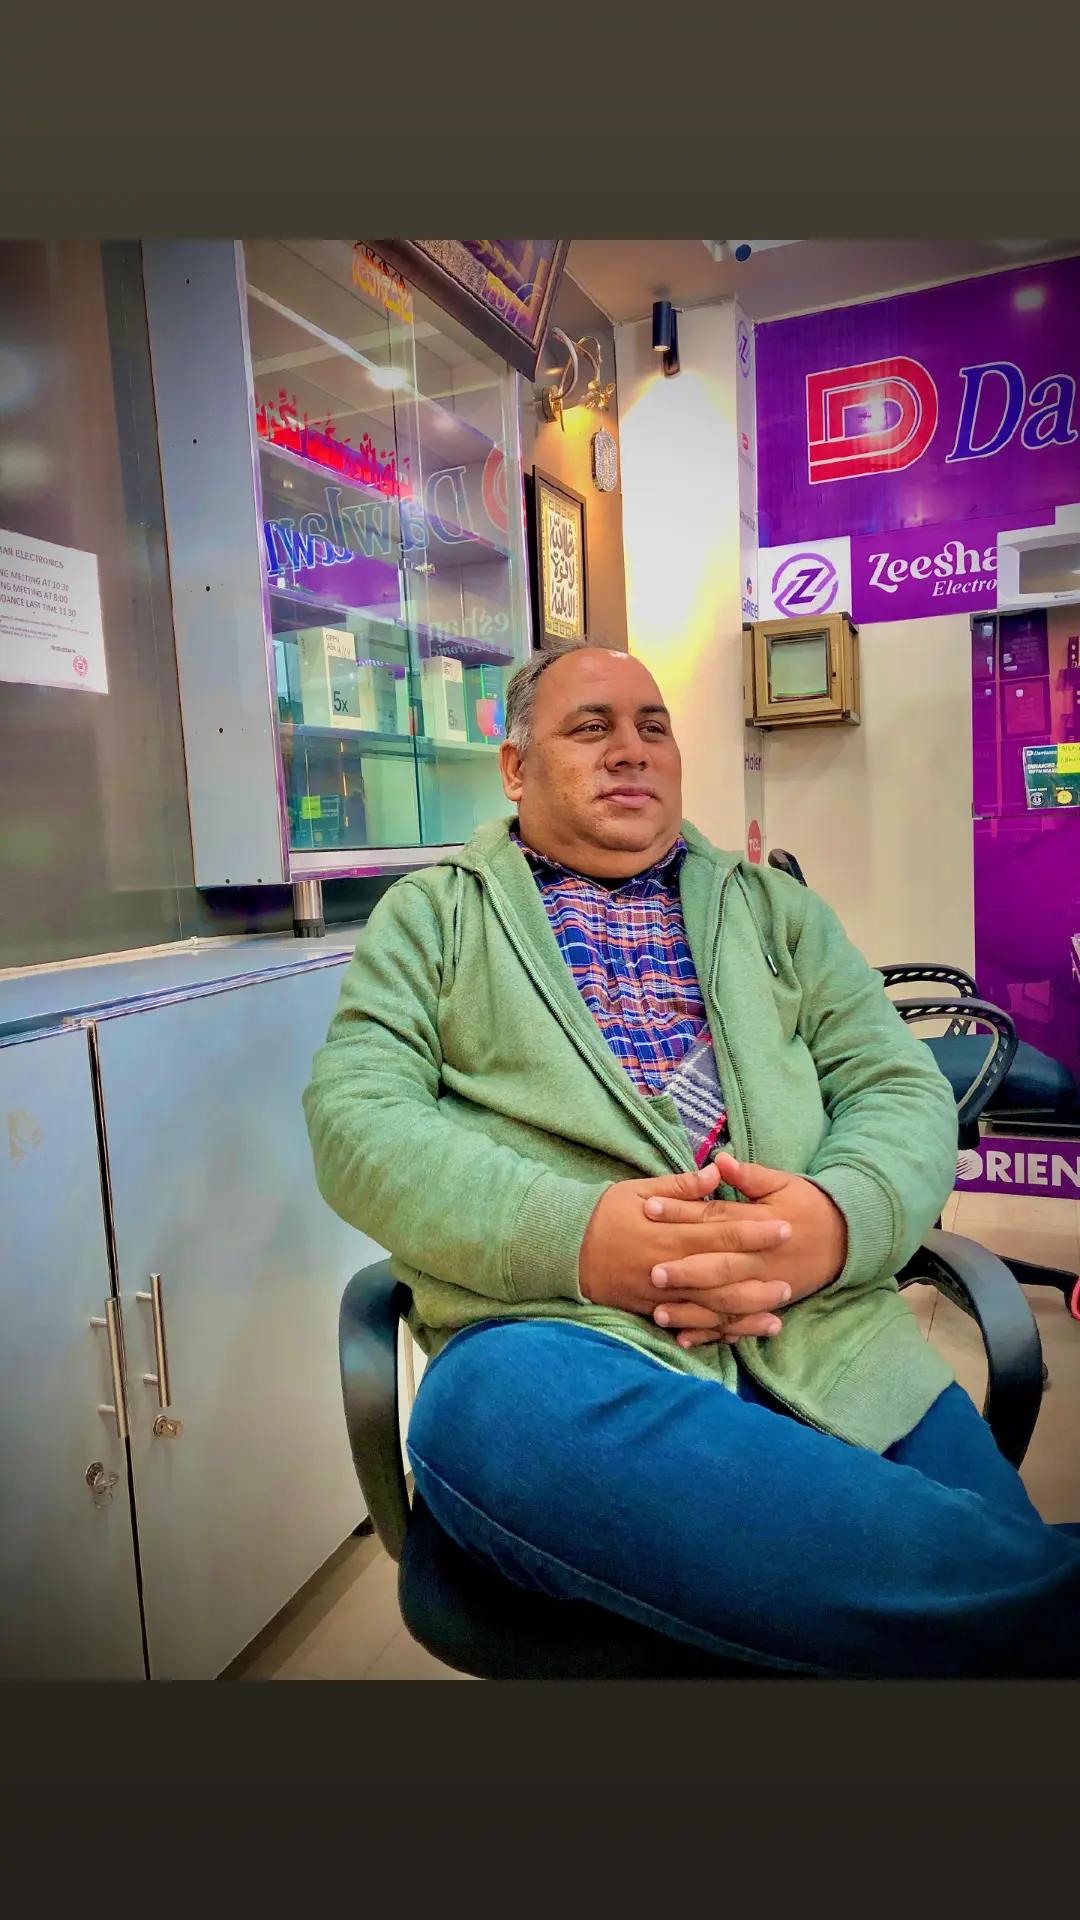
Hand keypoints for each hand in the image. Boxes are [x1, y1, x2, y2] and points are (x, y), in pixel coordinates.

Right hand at [578, 1161, 794, 1341]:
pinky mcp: (653, 1311)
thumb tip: (716, 1172)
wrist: (565, 1249)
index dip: (756, 1232)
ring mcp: (663, 1294)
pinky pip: (690, 1324)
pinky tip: (738, 1336)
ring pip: (712, 1308)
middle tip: (790, 1280)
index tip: (784, 1229)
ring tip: (776, 1316)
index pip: (723, 1232)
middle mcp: (672, 1266)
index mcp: (672, 1232)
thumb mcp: (639, 1190)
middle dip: (759, 1279)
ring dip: (745, 1314)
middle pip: (724, 1275)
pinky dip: (715, 1332)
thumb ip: (681, 1185)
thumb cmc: (604, 1214)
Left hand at [642, 1152, 847, 1347]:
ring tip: (658, 1314)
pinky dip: (710, 1333)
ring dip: (691, 1310)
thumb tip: (719, 1159)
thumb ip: (750, 1175)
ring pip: (724, 1302)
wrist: (845, 1239)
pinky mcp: (766, 1304)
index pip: (714, 1218)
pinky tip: (684, 1338)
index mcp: (758, 1224)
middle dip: (685, 1272)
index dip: (681, 1213)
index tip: (648, 1208)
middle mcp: (758, 1259)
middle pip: (718, 1266)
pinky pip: (735, 1323)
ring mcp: (762, 1286)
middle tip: (652, 1274)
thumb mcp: (782, 1183)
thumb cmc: (807, 1206)